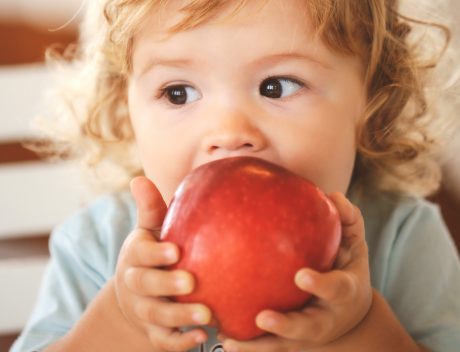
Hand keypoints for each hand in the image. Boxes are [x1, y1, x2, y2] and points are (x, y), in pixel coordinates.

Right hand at [114, 176, 211, 351]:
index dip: (155, 253)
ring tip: (207, 315)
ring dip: (179, 316)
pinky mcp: (153, 332)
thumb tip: (139, 178)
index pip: (140, 253)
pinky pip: (164, 341)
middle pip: (145, 285)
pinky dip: (181, 342)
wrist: (132, 296)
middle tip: (191, 282)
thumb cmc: (150, 254)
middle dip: (166, 284)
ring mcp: (143, 310)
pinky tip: (203, 337)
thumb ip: (149, 209)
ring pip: (156, 316)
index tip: (176, 250)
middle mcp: (135, 284)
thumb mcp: (148, 232)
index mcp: (135, 255)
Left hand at [221, 192, 372, 351]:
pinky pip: (267, 348)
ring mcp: (306, 335)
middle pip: (307, 328)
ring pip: (282, 346)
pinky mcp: (290, 342)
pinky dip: (248, 346)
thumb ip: (348, 221)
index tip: (300, 275)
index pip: (336, 289)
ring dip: (257, 346)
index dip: (320, 284)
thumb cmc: (346, 269)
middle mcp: (325, 317)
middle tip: (263, 317)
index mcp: (343, 293)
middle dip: (286, 325)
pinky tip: (224, 339)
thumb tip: (334, 196)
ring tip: (230, 341)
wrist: (350, 313)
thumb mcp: (354, 246)